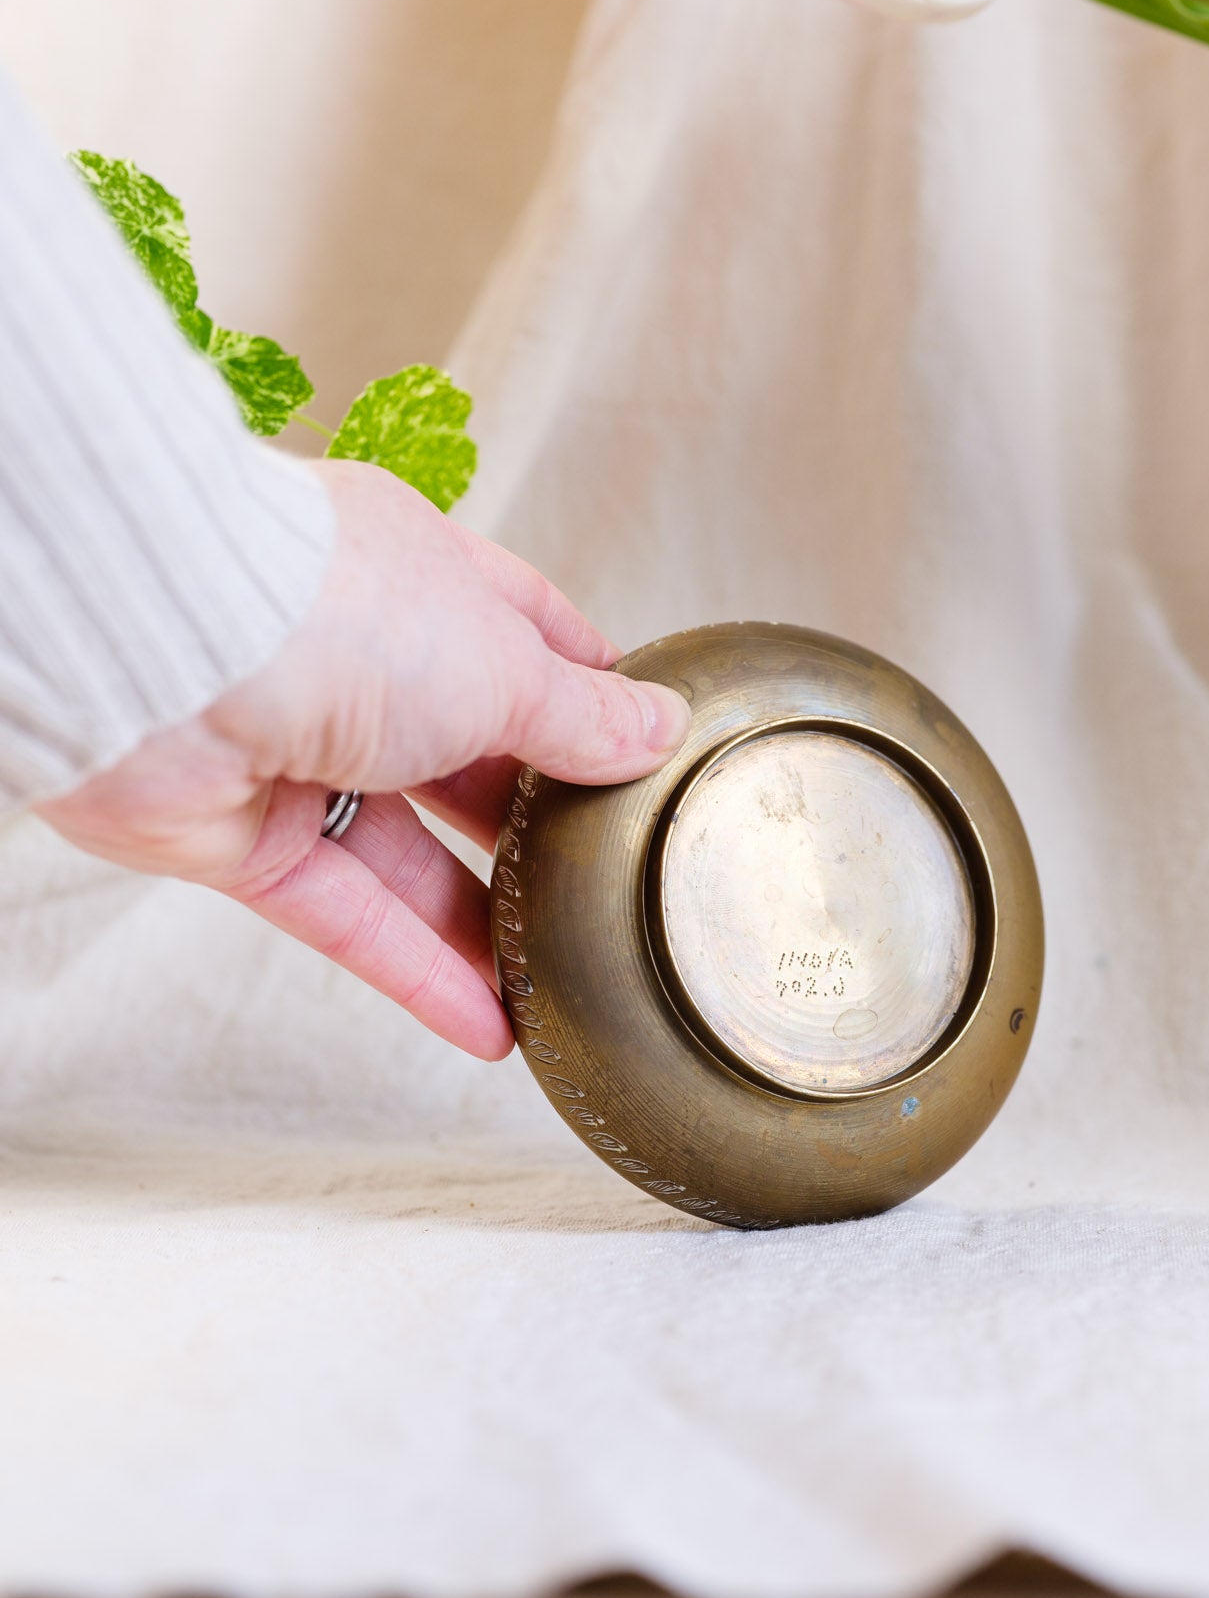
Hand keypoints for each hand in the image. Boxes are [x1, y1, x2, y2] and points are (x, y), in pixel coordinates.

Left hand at [35, 461, 690, 1059]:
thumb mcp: (503, 665)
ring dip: (480, 917)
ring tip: (559, 973)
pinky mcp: (242, 838)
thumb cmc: (338, 613)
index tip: (641, 745)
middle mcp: (353, 656)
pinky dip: (416, 968)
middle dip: (533, 814)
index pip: (521, 627)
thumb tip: (655, 733)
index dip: (584, 686)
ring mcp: (294, 748)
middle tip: (605, 871)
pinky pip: (346, 913)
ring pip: (406, 848)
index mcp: (419, 575)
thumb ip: (579, 718)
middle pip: (465, 750)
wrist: (163, 657)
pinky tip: (491, 1023)